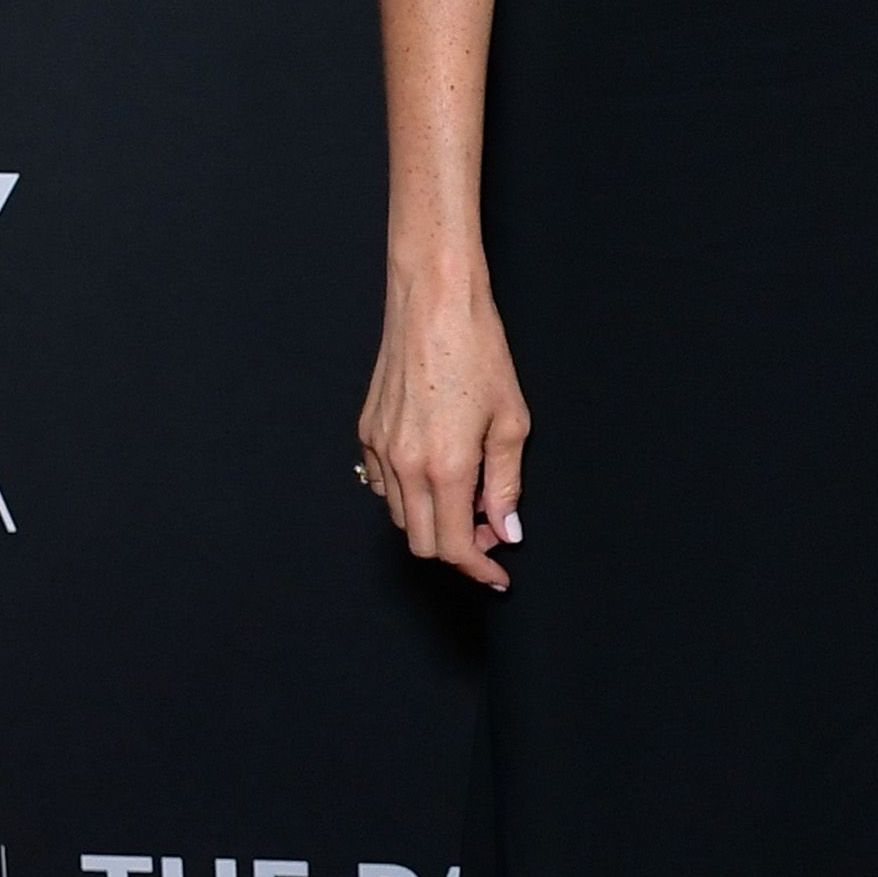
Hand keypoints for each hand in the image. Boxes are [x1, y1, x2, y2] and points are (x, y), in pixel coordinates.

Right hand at [358, 269, 529, 582]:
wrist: (433, 301)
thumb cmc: (478, 351)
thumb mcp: (511, 421)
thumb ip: (505, 484)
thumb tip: (505, 528)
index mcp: (444, 467)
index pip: (454, 547)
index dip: (479, 569)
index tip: (497, 575)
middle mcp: (404, 465)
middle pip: (423, 543)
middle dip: (458, 549)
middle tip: (490, 531)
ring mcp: (379, 449)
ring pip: (401, 518)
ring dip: (434, 522)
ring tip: (469, 498)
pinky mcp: (367, 431)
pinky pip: (382, 486)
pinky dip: (409, 496)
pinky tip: (436, 474)